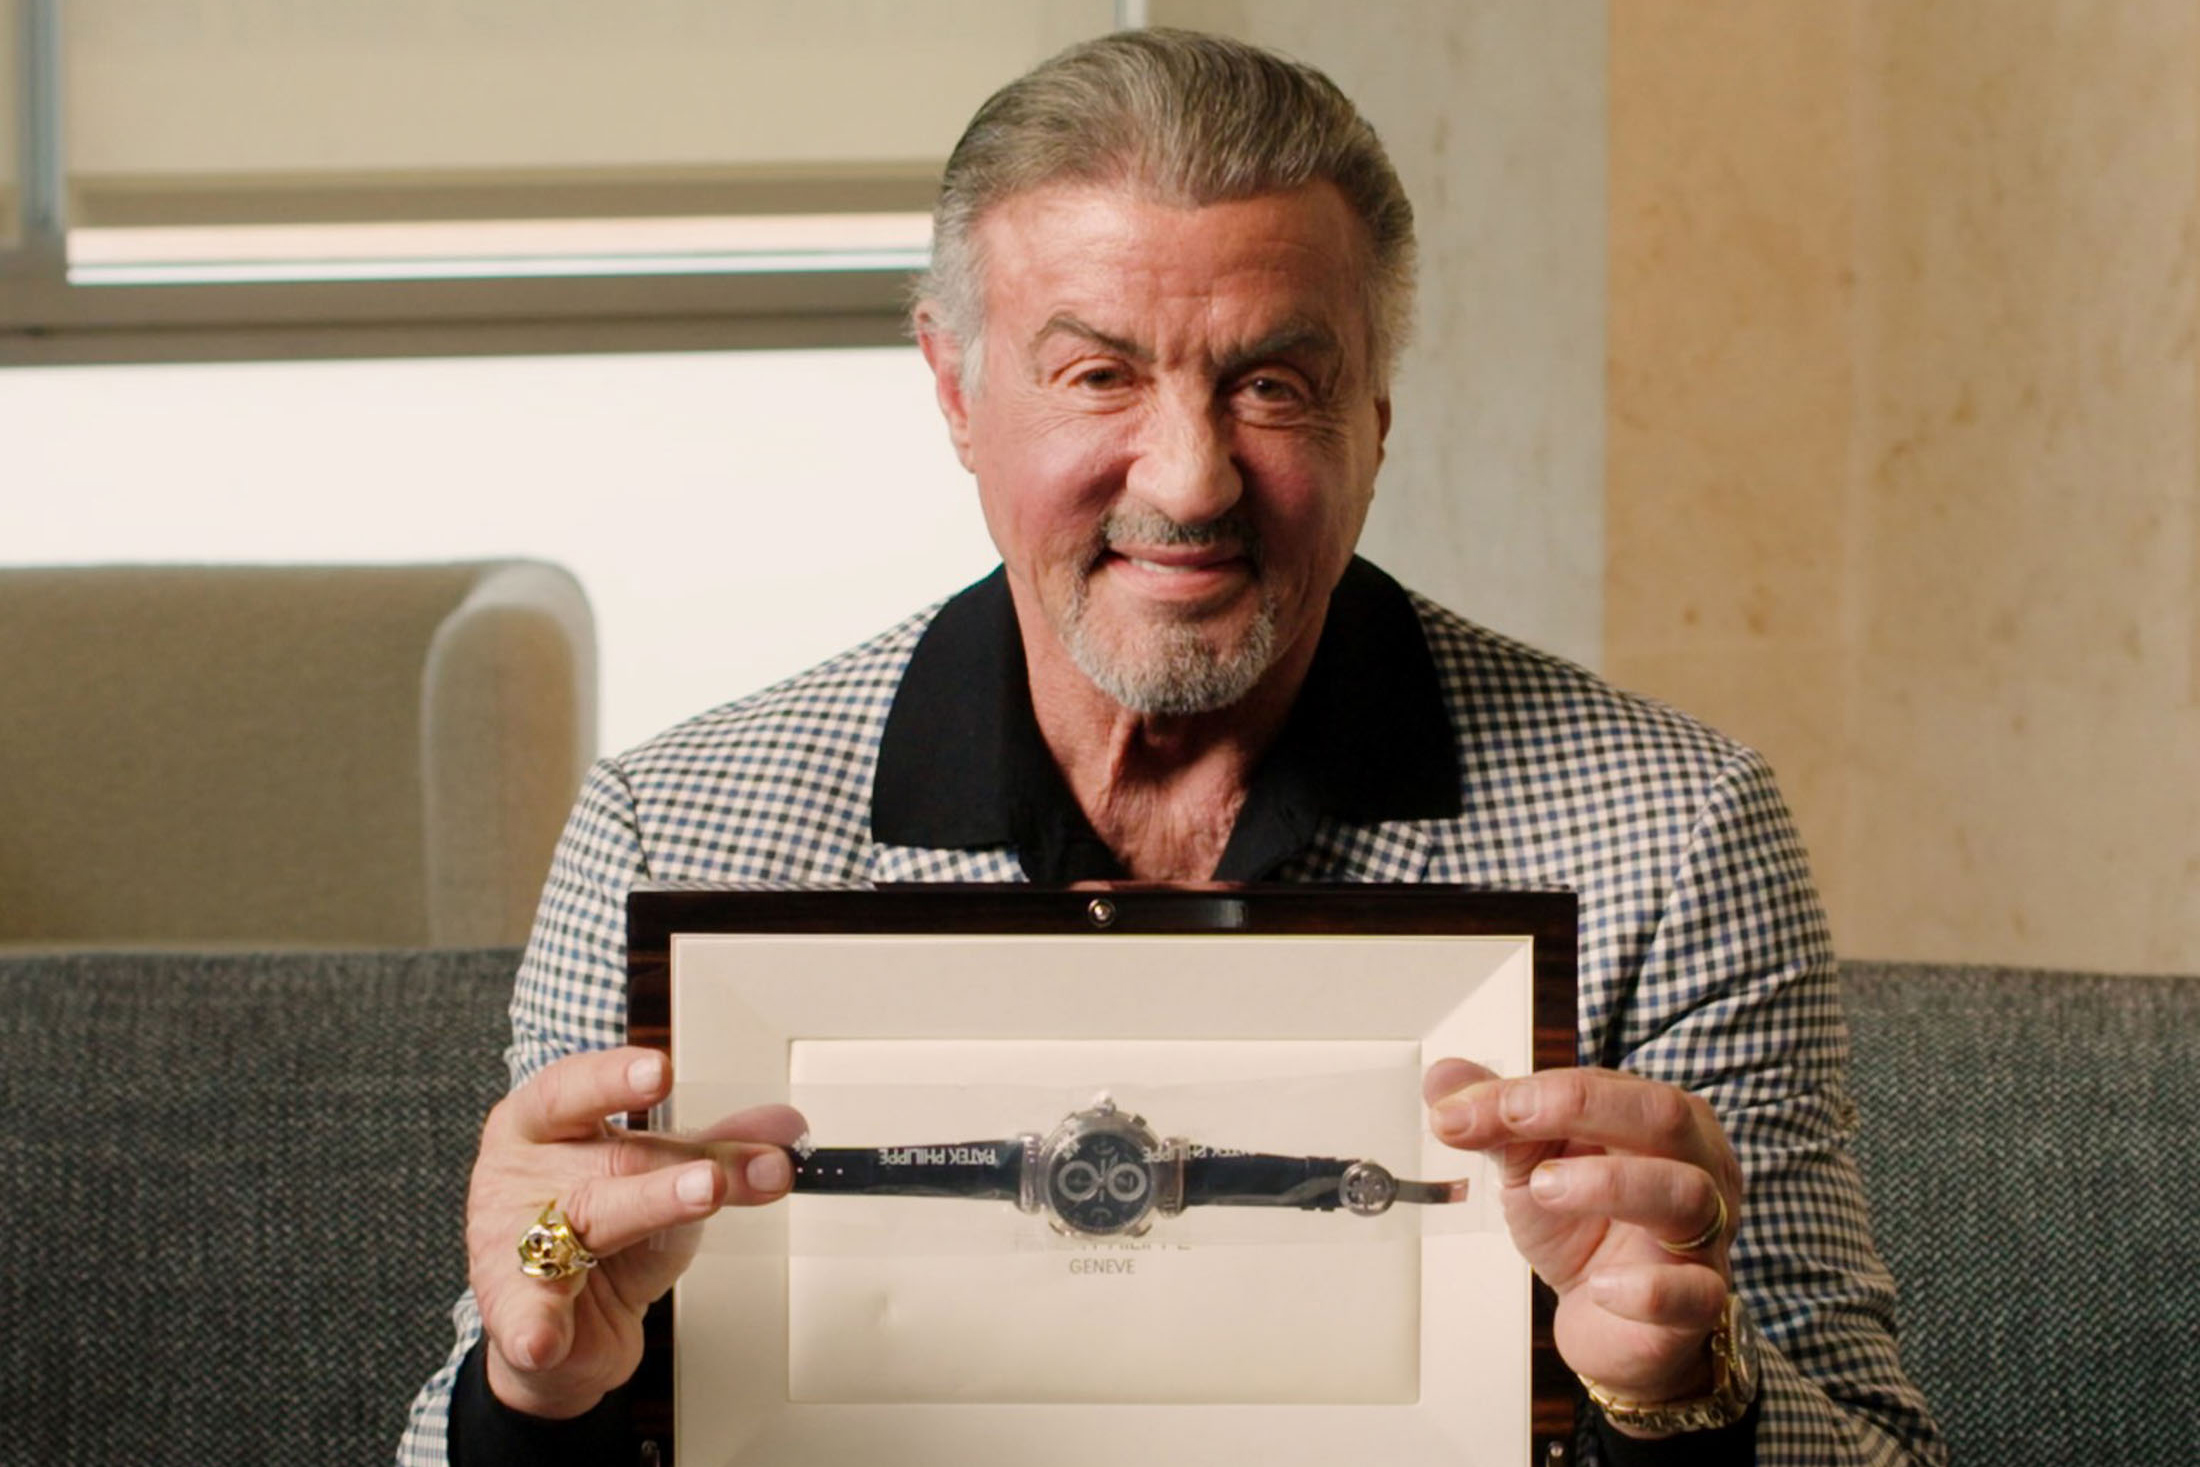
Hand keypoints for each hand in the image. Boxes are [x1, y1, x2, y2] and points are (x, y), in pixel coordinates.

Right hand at [466, 1046, 805, 1418]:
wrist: (560, 1326)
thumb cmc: (602, 1229)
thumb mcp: (659, 1176)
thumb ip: (719, 1149)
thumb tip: (788, 1127)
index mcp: (544, 1125)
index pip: (571, 1089)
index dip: (613, 1079)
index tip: (660, 1072)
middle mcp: (522, 1176)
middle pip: (607, 1159)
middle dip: (674, 1164)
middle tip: (720, 1169)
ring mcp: (513, 1242)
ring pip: (592, 1219)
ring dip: (650, 1205)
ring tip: (703, 1194)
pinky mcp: (517, 1310)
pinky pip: (528, 1316)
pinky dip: (535, 1329)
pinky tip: (545, 1339)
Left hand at [1425, 1060, 1740, 1420]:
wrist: (1606, 1320)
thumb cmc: (1584, 1228)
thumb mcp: (1531, 1164)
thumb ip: (1494, 1119)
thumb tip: (1442, 1078)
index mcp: (1660, 1119)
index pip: (1604, 1084)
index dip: (1536, 1089)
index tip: (1464, 1107)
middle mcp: (1697, 1166)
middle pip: (1664, 1116)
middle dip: (1582, 1106)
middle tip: (1513, 1119)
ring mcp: (1705, 1234)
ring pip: (1684, 1194)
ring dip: (1609, 1184)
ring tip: (1544, 1189)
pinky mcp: (1700, 1302)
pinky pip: (1694, 1291)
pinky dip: (1646, 1289)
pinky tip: (1600, 1287)